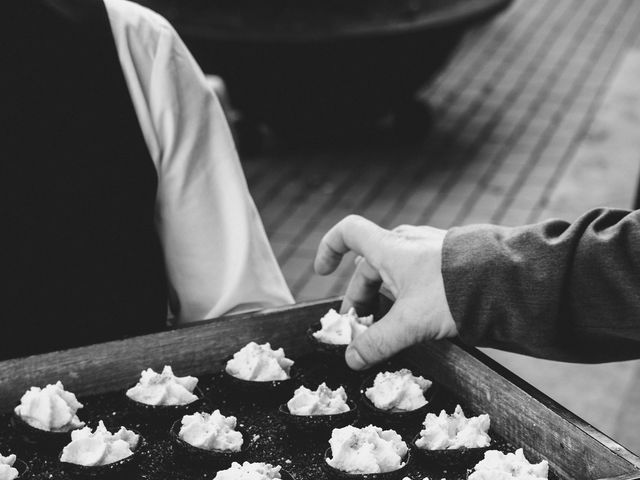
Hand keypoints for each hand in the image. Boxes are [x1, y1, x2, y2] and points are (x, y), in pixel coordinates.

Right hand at [314, 215, 456, 369]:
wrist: (507, 280)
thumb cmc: (453, 292)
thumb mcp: (409, 323)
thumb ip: (377, 342)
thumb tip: (352, 359)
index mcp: (389, 247)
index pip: (348, 232)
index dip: (329, 248)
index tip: (323, 273)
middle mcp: (406, 242)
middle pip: (369, 264)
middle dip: (361, 295)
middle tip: (362, 326)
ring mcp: (428, 248)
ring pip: (393, 270)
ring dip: (384, 296)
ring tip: (390, 325)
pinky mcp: (447, 258)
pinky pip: (416, 273)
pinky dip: (406, 292)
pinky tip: (418, 314)